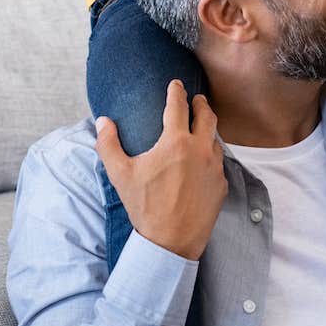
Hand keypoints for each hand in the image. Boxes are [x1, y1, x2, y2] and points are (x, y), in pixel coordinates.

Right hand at [95, 80, 227, 260]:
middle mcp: (200, 149)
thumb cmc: (145, 207)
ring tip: (201, 128)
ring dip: (208, 130)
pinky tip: (204, 161)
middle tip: (196, 99)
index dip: (176, 92)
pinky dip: (210, 157)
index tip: (176, 83)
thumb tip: (102, 121)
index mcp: (176, 142)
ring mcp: (214, 166)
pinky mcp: (222, 183)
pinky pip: (218, 163)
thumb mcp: (121, 175)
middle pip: (206, 115)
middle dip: (201, 104)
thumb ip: (109, 145)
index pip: (178, 106)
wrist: (170, 242)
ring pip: (215, 139)